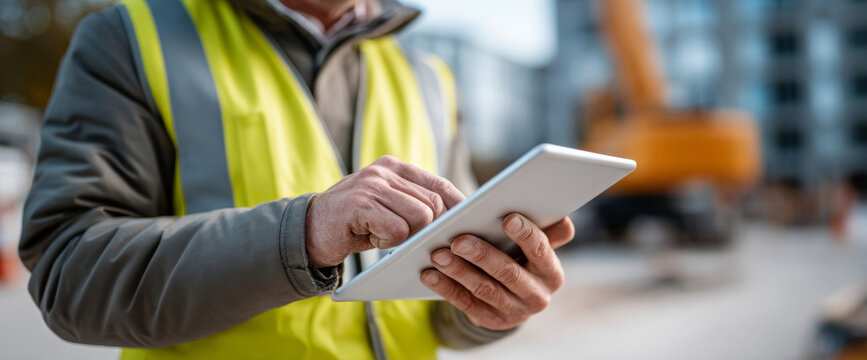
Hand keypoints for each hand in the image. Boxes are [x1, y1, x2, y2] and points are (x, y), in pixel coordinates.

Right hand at [305, 156, 465, 266]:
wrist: (307, 231)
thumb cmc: (355, 223)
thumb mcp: (387, 207)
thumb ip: (415, 203)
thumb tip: (456, 218)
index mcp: (394, 167)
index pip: (440, 184)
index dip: (458, 206)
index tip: (467, 224)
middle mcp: (384, 170)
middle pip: (433, 204)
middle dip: (429, 228)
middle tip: (410, 240)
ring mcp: (371, 185)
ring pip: (419, 216)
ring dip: (406, 236)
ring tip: (384, 236)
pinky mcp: (359, 204)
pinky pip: (396, 230)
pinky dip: (388, 242)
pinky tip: (371, 239)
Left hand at [421, 213, 574, 329]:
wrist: (511, 299)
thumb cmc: (520, 259)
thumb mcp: (534, 248)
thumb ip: (546, 231)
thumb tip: (560, 217)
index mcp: (551, 272)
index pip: (541, 251)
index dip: (526, 235)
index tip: (507, 218)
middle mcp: (536, 295)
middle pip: (508, 272)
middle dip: (482, 254)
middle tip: (458, 240)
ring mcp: (513, 311)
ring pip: (483, 289)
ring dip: (458, 271)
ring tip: (437, 254)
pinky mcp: (489, 320)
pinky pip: (465, 303)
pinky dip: (446, 287)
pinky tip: (430, 274)